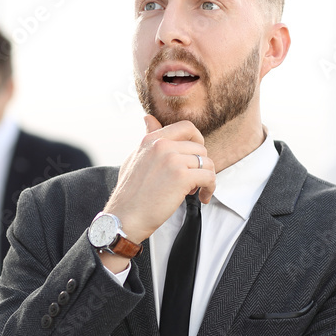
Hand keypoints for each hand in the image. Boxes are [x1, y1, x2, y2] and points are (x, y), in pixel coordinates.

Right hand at [104, 115, 215, 243]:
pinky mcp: (182, 177)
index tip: (196, 156)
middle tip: (192, 180)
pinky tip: (202, 197)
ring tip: (194, 191)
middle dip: (200, 164)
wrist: (125, 216)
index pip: (186, 127)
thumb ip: (147, 138)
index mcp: (152, 139)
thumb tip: (149, 118)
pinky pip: (209, 177)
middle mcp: (162, 145)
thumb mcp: (135, 157)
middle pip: (200, 147)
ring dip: (205, 178)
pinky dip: (210, 188)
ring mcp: (172, 160)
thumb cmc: (130, 193)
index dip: (197, 140)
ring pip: (207, 162)